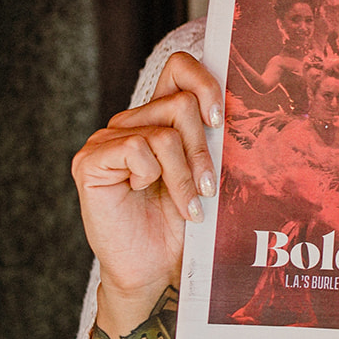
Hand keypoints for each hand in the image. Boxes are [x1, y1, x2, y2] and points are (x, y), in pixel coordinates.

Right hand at [72, 52, 223, 335]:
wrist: (154, 268)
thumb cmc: (182, 225)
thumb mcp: (207, 176)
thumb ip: (214, 141)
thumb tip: (248, 110)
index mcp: (159, 119)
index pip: (180, 69)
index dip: (205, 82)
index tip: (221, 121)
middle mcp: (130, 122)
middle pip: (181, 103)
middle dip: (204, 150)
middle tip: (207, 188)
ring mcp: (106, 140)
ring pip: (164, 132)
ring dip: (185, 174)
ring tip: (190, 205)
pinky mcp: (90, 161)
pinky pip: (138, 148)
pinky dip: (154, 175)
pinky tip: (147, 194)